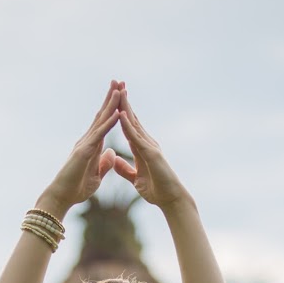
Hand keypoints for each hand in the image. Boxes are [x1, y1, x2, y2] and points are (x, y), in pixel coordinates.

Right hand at [41, 81, 121, 214]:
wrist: (62, 197)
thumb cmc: (76, 189)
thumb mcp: (96, 175)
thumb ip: (104, 163)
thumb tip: (112, 153)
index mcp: (92, 146)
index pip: (104, 123)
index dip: (113, 108)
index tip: (121, 94)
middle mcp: (88, 141)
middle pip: (102, 115)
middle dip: (111, 98)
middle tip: (120, 80)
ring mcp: (85, 144)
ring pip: (101, 120)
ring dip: (111, 104)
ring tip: (120, 88)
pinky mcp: (84, 151)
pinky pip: (99, 135)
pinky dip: (109, 123)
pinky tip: (117, 112)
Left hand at [113, 89, 188, 209]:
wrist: (170, 199)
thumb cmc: (156, 190)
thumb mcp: (135, 179)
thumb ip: (124, 169)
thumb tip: (114, 159)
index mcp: (141, 148)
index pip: (129, 126)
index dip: (120, 112)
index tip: (113, 98)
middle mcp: (147, 143)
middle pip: (132, 119)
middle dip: (124, 101)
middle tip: (116, 83)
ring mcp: (150, 146)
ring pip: (134, 123)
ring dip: (126, 107)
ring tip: (118, 90)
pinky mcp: (151, 153)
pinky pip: (137, 137)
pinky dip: (128, 126)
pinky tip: (121, 114)